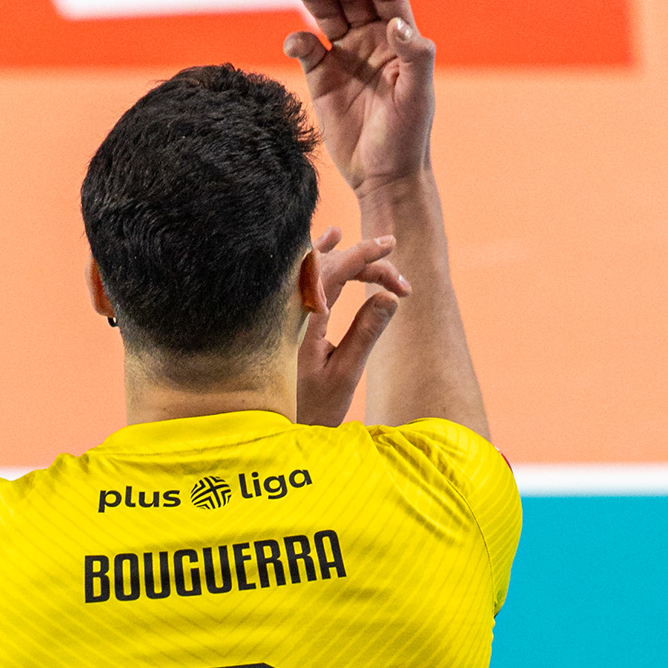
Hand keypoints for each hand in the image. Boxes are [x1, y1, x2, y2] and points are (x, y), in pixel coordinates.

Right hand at [284, 0, 434, 195]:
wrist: (384, 175)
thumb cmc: (409, 135)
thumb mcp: (418, 95)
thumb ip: (415, 56)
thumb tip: (397, 23)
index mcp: (398, 38)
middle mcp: (371, 40)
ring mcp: (344, 56)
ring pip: (326, 14)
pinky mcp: (321, 77)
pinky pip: (306, 48)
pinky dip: (298, 41)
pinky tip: (296, 44)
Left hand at [295, 226, 408, 428]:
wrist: (267, 429)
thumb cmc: (307, 409)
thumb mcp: (343, 374)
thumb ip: (366, 333)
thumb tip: (389, 297)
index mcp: (301, 321)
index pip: (335, 270)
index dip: (365, 254)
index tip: (390, 246)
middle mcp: (286, 308)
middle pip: (329, 266)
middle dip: (367, 265)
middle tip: (400, 284)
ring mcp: (280, 310)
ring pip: (314, 267)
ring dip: (347, 259)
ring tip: (376, 250)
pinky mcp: (281, 316)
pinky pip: (299, 276)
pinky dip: (319, 258)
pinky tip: (331, 238)